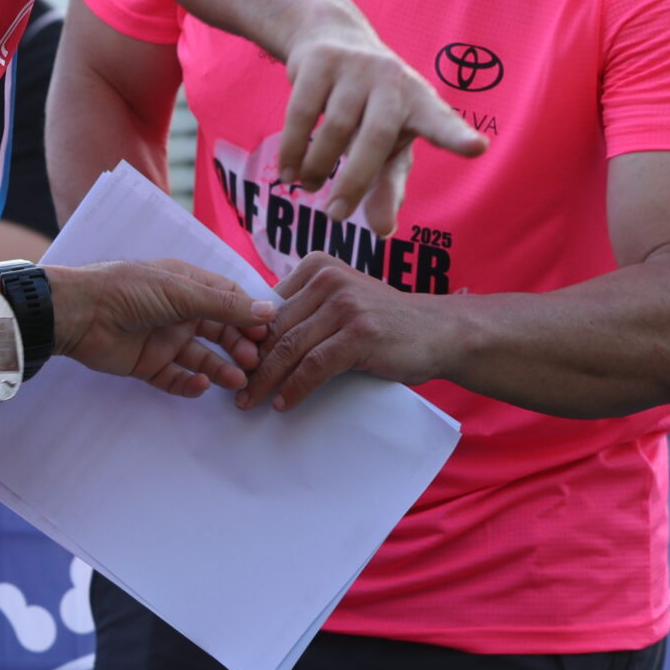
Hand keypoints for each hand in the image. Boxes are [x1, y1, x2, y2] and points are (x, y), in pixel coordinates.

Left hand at [52, 258, 276, 397]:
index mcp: (188, 285)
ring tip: (238, 381)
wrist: (80, 314)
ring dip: (221, 368)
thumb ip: (224, 306)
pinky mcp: (149, 365)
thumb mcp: (181, 293)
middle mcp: (180, 312)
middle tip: (254, 363)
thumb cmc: (130, 291)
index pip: (229, 298)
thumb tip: (268, 310)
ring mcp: (165, 339)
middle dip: (239, 346)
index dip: (250, 315)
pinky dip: (190, 384)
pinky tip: (201, 385)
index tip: (268, 333)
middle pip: (220, 330)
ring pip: (202, 357)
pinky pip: (176, 378)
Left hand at [238, 253, 459, 412]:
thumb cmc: (384, 320)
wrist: (438, 330)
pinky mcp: (359, 333)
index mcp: (317, 266)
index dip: (247, 336)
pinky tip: (283, 403)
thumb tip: (254, 336)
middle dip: (250, 362)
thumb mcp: (342, 300)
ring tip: (249, 402)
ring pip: (289, 347)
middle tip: (233, 389)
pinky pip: (314, 366)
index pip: (268, 304)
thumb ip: (306, 307)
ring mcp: (345, 304)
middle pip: (275, 327)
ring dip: (265, 380)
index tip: (231, 363)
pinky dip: (294, 388)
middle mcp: (328, 279)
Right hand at [279, 20, 486, 235]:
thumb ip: (386, 188)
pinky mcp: (321, 61)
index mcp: (420, 104)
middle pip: (377, 138)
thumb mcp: (386, 147)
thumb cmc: (370, 108)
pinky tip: (289, 170)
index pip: (441, 123)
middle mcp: (393, 82)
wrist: (331, 38)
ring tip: (309, 186)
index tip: (477, 148)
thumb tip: (383, 232)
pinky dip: (292, 147)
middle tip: (336, 216)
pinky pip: (302, 113)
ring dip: (318, 166)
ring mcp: (357, 68)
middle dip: (355, 181)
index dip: (457, 136)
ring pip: (335, 128)